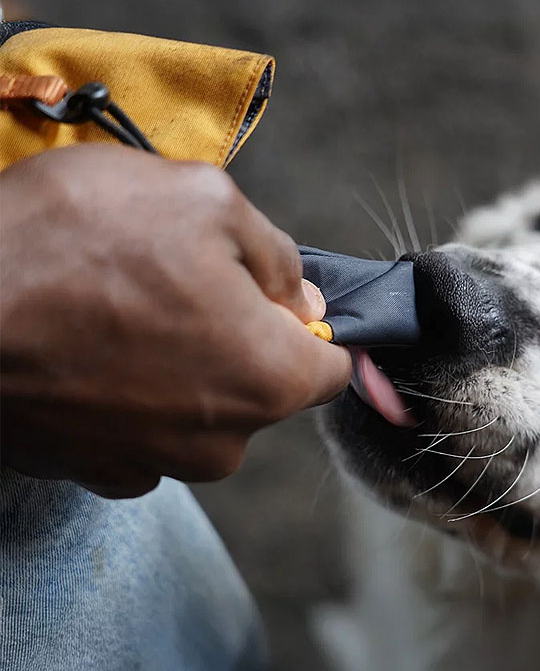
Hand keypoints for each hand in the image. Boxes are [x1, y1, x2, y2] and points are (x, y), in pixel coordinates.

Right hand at [0, 144, 350, 496]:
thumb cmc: (77, 243)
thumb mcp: (205, 200)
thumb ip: (277, 256)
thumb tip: (301, 299)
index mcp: (269, 380)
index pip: (331, 366)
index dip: (309, 325)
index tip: (273, 296)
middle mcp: (222, 442)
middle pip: (262, 384)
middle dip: (238, 334)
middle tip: (177, 279)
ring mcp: (155, 464)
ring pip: (200, 404)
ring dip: (180, 360)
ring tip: (122, 307)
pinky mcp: (95, 470)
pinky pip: (143, 425)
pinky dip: (131, 390)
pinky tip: (90, 346)